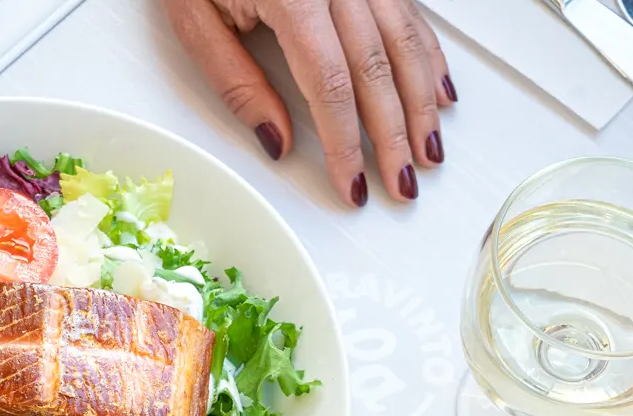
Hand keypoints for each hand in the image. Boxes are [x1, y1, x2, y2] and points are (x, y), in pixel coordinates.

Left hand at [164, 0, 453, 205]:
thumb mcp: (194, 19)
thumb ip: (236, 82)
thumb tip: (277, 139)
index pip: (330, 85)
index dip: (345, 142)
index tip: (351, 182)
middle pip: (377, 70)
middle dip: (394, 135)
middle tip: (402, 182)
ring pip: (404, 42)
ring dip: (421, 103)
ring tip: (428, 150)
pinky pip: (409, 15)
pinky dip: (427, 57)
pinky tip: (438, 92)